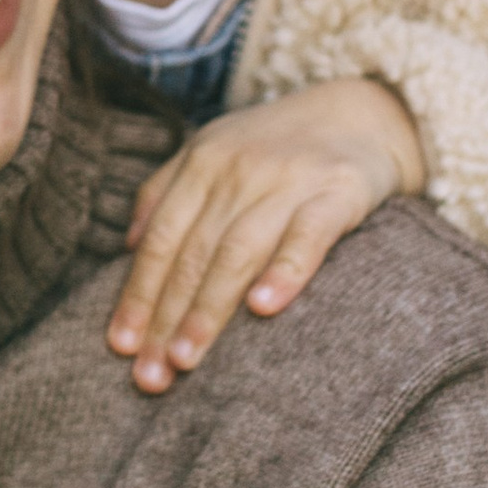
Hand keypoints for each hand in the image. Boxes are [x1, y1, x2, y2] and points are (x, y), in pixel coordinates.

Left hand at [108, 79, 426, 388]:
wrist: (365, 112)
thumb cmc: (279, 146)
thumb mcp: (214, 150)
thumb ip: (166, 191)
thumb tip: (128, 246)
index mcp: (201, 162)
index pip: (161, 239)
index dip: (138, 294)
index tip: (122, 346)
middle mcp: (238, 169)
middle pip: (192, 253)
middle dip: (166, 317)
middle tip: (150, 376)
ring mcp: (288, 179)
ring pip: (238, 250)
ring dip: (208, 308)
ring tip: (187, 358)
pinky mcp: (339, 191)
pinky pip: (308, 235)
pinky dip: (285, 270)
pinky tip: (264, 307)